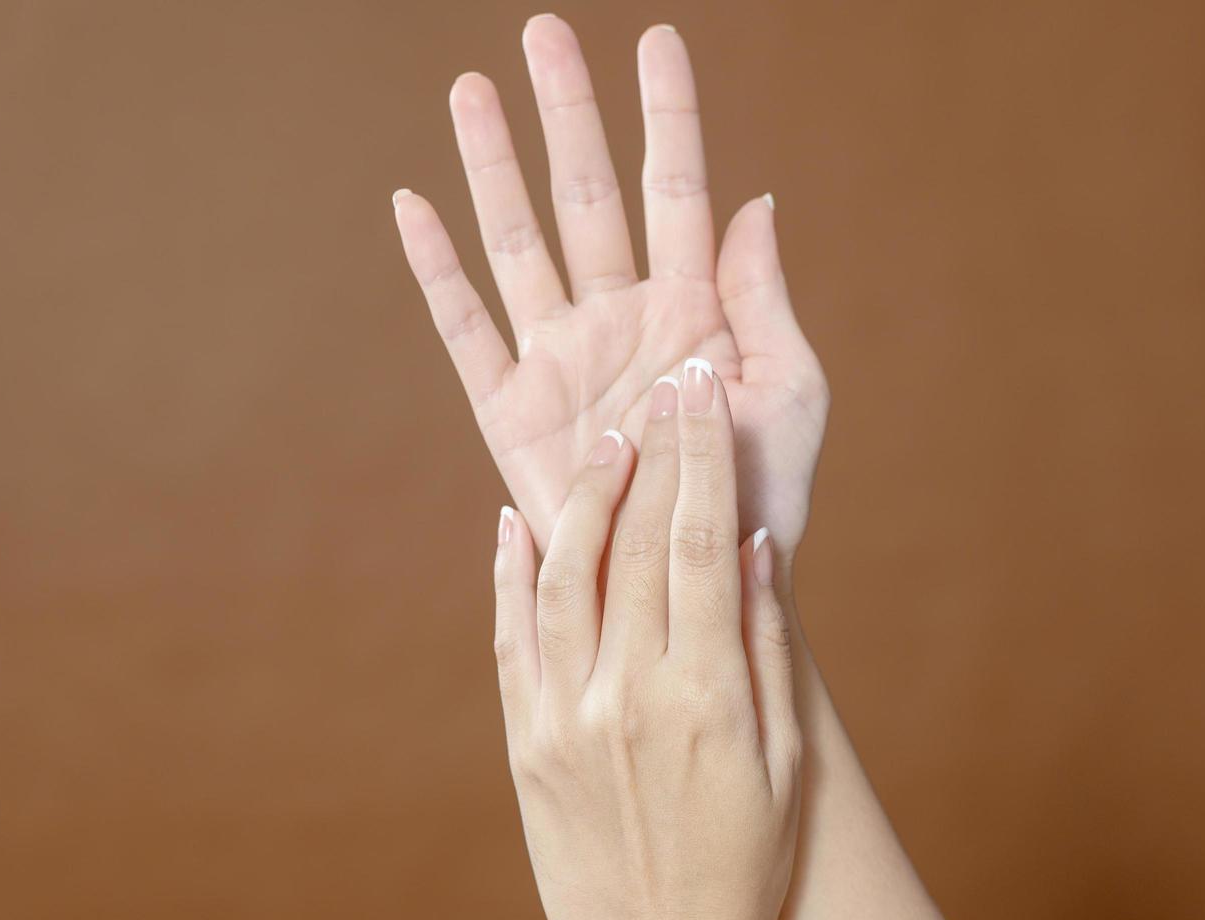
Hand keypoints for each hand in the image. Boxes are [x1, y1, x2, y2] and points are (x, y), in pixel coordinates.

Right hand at [394, 16, 827, 556]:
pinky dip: (438, 271)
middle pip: (584, 192)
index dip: (666, 114)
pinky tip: (413, 208)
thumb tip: (755, 197)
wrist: (698, 580)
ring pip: (519, 241)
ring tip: (470, 91)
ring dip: (493, 166)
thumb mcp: (791, 390)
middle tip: (542, 32)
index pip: (675, 185)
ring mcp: (561, 357)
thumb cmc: (758, 493)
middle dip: (566, 112)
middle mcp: (618, 315)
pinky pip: (465, 328)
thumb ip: (763, 294)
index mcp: (692, 304)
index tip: (655, 39)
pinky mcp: (511, 409)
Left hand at [491, 361, 799, 919]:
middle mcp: (629, 694)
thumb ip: (767, 646)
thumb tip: (753, 543)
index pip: (702, 544)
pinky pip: (511, 636)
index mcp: (709, 695)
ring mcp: (565, 716)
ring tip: (608, 439)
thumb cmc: (744, 862)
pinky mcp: (523, 740)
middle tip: (665, 385)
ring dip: (586, 497)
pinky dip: (508, 571)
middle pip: (637, 544)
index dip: (703, 457)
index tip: (703, 391)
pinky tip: (517, 519)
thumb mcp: (784, 760)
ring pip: (566, 575)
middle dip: (655, 452)